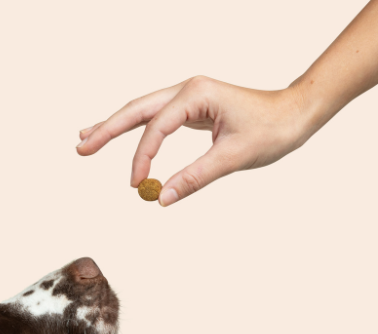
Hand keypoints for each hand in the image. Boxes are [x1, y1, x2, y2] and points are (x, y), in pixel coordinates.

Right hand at [75, 76, 314, 206]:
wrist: (296, 114)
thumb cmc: (272, 130)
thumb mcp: (233, 157)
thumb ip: (195, 178)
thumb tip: (164, 199)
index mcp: (196, 94)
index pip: (157, 127)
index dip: (142, 157)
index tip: (137, 185)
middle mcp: (187, 89)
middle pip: (136, 109)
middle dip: (107, 129)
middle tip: (80, 148)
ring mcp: (188, 96)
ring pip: (142, 110)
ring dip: (115, 125)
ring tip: (85, 139)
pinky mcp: (192, 107)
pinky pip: (155, 118)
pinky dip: (136, 129)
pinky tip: (119, 135)